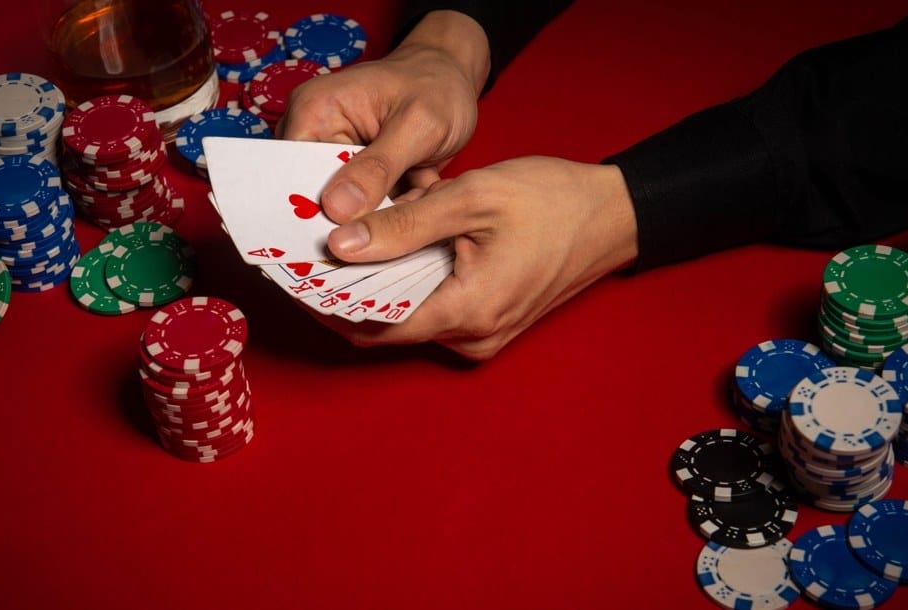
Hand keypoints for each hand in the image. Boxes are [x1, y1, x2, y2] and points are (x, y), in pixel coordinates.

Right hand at [277, 10, 490, 222]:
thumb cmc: (436, 87)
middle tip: (400, 216)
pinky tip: (422, 190)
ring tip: (420, 193)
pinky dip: (397, 209)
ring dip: (386, 212)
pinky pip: (368, 209)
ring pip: (347, 210)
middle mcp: (315, 135)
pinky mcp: (356, 177)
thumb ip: (379, 167)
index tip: (350, 236)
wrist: (454, 79)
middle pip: (317, 198)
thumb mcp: (417, 124)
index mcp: (314, 112)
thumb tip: (336, 209)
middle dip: (360, 216)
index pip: (294, 175)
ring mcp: (335, 158)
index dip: (316, 212)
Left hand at [312, 157, 639, 360]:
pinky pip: (433, 308)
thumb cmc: (552, 201)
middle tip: (318, 242)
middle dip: (348, 287)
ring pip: (408, 315)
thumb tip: (341, 245)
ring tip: (361, 232)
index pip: (371, 326)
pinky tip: (402, 240)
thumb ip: (402, 224)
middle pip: (386, 324)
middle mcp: (472, 338)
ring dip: (381, 280)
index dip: (326, 301)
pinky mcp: (489, 323)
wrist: (613, 215)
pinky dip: (409, 280)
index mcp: (467, 312)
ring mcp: (483, 335)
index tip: (294, 272)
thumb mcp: (471, 198)